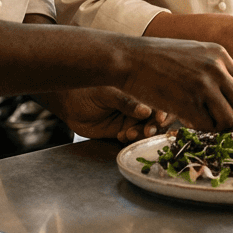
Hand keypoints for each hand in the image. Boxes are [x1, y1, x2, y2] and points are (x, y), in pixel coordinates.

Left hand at [52, 86, 169, 142]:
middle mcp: (139, 106)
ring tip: (128, 133)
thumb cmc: (89, 91)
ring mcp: (131, 120)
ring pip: (146, 130)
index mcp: (139, 91)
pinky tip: (121, 136)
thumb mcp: (108, 94)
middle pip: (155, 118)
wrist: (70, 104)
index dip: (163, 110)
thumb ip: (126, 103)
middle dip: (154, 126)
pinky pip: (133, 139)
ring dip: (141, 134)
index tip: (160, 118)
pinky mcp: (122, 132)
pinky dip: (130, 140)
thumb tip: (146, 110)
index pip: (157, 101)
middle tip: (146, 131)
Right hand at [116, 38, 232, 132]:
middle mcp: (216, 69)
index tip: (227, 113)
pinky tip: (187, 120)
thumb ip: (213, 68)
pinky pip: (207, 126)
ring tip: (202, 123)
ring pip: (229, 119)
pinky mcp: (188, 102)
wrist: (130, 58)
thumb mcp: (193, 51)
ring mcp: (203, 85)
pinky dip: (200, 129)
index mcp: (220, 55)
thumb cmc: (157, 57)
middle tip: (221, 128)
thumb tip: (227, 94)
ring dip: (218, 128)